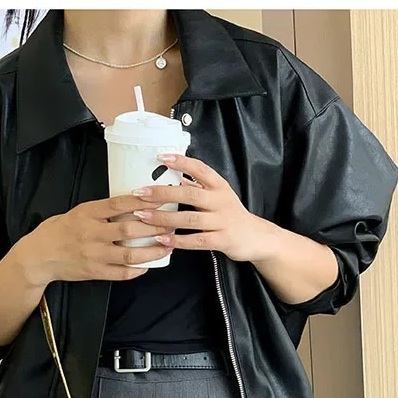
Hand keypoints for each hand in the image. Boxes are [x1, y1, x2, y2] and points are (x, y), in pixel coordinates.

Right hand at [10, 194, 174, 286]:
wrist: (38, 257)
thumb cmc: (59, 231)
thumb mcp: (77, 213)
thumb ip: (101, 210)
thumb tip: (131, 202)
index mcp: (87, 214)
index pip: (118, 204)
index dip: (142, 201)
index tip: (161, 197)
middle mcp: (91, 234)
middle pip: (129, 229)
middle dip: (154, 227)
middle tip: (172, 223)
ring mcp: (93, 255)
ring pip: (129, 254)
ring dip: (152, 251)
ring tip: (168, 246)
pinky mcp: (94, 272)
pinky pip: (121, 273)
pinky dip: (138, 269)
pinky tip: (149, 265)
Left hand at [128, 154, 266, 261]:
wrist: (256, 237)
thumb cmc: (231, 214)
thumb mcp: (217, 196)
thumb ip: (197, 187)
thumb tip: (174, 176)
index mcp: (219, 186)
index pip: (200, 169)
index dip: (181, 162)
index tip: (160, 157)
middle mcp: (221, 201)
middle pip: (189, 194)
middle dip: (162, 193)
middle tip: (140, 192)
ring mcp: (222, 221)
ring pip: (189, 219)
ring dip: (164, 218)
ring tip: (143, 216)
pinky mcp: (222, 240)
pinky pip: (196, 241)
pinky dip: (177, 241)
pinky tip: (161, 239)